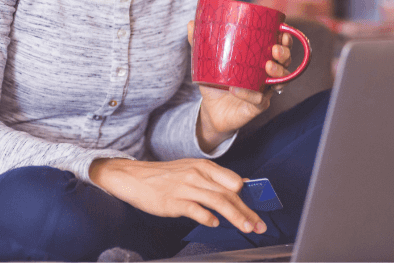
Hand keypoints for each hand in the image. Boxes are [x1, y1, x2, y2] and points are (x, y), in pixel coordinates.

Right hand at [89, 158, 266, 233]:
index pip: (234, 181)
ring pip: (217, 201)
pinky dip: (207, 217)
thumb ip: (215, 178)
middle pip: (229, 194)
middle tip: (260, 225)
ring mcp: (185, 187)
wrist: (134, 177)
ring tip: (246, 228)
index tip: (259, 209)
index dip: (248, 197)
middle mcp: (197, 174)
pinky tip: (214, 224)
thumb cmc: (164, 177)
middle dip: (248, 211)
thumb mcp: (191, 170)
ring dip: (235, 216)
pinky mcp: (173, 201)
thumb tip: (241, 186)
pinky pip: (195, 209)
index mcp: (203, 166)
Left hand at [187, 21, 292, 150]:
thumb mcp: (207, 61)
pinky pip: (259, 99)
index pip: (279, 46)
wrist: (211, 110)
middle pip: (285, 62)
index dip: (285, 39)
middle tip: (275, 49)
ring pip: (281, 81)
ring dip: (277, 71)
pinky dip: (249, 93)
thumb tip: (189, 23)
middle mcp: (266, 74)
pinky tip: (236, 89)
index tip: (282, 32)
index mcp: (259, 59)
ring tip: (267, 65)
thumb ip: (200, 43)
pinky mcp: (257, 106)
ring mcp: (264, 90)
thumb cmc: (215, 82)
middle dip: (285, 54)